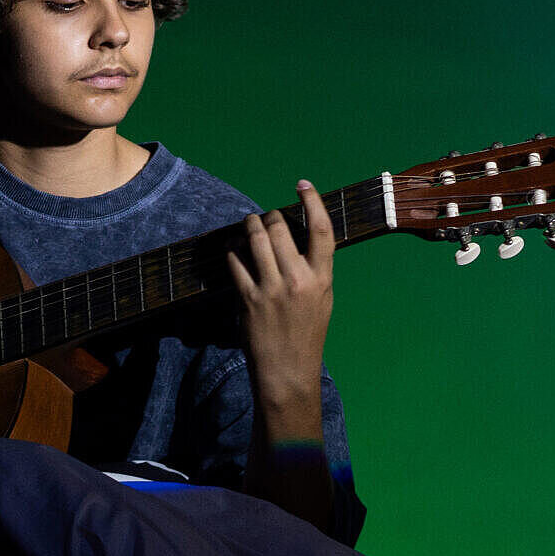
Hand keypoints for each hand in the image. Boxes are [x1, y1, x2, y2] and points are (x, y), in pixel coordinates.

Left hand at [226, 180, 333, 412]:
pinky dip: (232, 251)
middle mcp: (298, 280)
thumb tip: (298, 238)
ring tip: (248, 225)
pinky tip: (233, 251)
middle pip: (280, 227)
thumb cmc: (306, 334)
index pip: (322, 230)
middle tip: (266, 218)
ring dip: (248, 225)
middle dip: (269, 217)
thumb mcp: (322, 299)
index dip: (313, 201)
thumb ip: (313, 269)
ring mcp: (271, 289)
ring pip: (255, 238)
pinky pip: (235, 261)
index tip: (303, 184)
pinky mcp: (248, 299)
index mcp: (322, 278)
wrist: (288, 371)